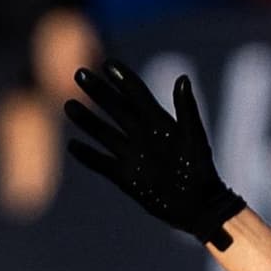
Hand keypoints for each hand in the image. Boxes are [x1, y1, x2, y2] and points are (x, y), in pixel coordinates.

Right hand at [64, 62, 243, 247]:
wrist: (200, 206)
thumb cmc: (201, 170)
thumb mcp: (193, 137)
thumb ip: (186, 110)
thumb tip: (182, 79)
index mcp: (159, 123)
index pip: (137, 96)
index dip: (123, 80)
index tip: (107, 64)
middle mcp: (142, 135)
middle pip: (115, 109)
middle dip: (98, 92)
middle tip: (80, 73)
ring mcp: (132, 156)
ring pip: (104, 133)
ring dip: (87, 120)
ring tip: (69, 105)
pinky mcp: (126, 177)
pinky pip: (102, 164)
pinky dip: (88, 156)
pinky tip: (72, 146)